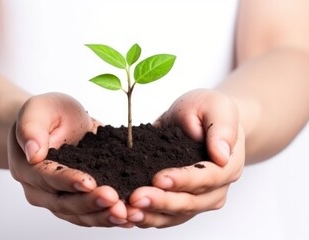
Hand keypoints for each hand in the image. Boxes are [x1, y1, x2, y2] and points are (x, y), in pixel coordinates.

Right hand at [8, 92, 131, 226]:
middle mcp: (40, 189)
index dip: (68, 181)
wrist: (59, 122)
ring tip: (124, 213)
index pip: (47, 178)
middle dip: (90, 203)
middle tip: (113, 199)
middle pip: (64, 203)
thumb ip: (31, 127)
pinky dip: (108, 216)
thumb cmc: (48, 112)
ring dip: (102, 215)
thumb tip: (32, 152)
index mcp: (28, 167)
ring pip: (79, 214)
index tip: (89, 182)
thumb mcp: (39, 108)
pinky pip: (91, 214)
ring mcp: (58, 199)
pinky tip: (127, 216)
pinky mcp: (78, 201)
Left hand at [126, 89, 244, 227]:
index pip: (207, 178)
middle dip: (162, 201)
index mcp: (227, 166)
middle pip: (190, 202)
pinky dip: (148, 217)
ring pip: (176, 214)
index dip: (183, 180)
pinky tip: (129, 214)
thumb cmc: (208, 111)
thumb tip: (221, 155)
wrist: (200, 120)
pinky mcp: (180, 202)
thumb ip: (222, 128)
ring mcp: (198, 199)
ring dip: (151, 214)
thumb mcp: (217, 107)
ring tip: (129, 211)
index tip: (159, 178)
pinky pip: (165, 216)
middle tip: (136, 198)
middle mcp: (215, 189)